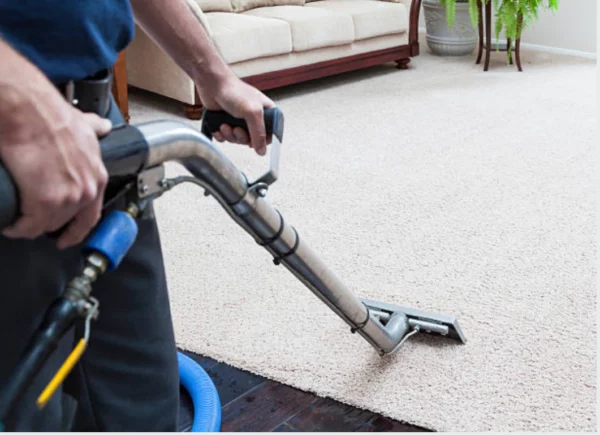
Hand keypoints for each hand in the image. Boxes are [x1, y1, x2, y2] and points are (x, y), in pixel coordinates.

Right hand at [0, 104, 110, 249]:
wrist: (27, 110)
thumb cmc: (49, 115)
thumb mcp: (83, 124)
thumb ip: (94, 128)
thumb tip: (101, 126)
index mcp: (97, 176)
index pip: (91, 215)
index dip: (76, 229)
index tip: (66, 237)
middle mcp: (86, 190)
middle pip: (65, 221)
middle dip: (47, 223)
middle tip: (31, 219)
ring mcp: (67, 198)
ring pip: (46, 225)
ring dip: (30, 226)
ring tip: (17, 220)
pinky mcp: (44, 202)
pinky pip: (28, 227)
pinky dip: (17, 228)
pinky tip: (10, 225)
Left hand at [199, 75, 274, 155]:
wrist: (212, 84)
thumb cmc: (234, 91)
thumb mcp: (253, 112)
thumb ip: (259, 133)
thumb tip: (262, 150)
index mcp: (266, 112)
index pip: (271, 133)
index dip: (263, 140)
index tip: (255, 141)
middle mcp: (254, 117)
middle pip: (253, 139)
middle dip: (242, 137)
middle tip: (236, 129)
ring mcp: (240, 120)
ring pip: (238, 139)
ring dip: (230, 135)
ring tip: (225, 125)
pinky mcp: (227, 123)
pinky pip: (226, 137)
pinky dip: (222, 135)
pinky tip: (219, 127)